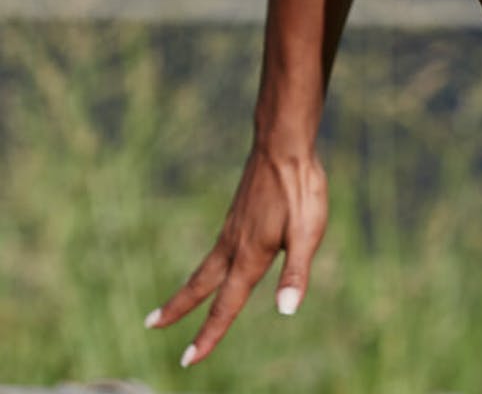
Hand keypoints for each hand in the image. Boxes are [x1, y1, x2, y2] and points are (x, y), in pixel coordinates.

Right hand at [144, 146, 327, 366]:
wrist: (284, 144)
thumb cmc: (300, 189)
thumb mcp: (308, 233)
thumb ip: (295, 273)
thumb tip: (286, 311)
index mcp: (250, 256)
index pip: (226, 305)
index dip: (209, 335)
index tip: (188, 360)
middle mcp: (234, 244)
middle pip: (200, 285)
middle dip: (177, 309)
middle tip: (151, 326)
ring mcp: (233, 227)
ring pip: (206, 265)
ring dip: (189, 288)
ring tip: (176, 303)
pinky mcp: (238, 213)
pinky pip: (218, 247)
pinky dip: (208, 265)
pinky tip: (218, 261)